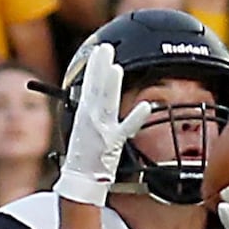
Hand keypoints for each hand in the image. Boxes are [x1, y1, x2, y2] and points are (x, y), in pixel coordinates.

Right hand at [55, 42, 150, 206]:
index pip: (89, 85)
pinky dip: (137, 118)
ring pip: (107, 103)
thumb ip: (91, 113)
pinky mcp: (113, 144)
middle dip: (100, 67)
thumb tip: (97, 99)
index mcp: (84, 114)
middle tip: (106, 48)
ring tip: (116, 68)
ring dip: (111, 85)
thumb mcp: (83, 129)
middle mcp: (91, 119)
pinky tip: (148, 106)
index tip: (98, 51)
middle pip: (96, 89)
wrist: (81, 179)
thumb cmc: (83, 157)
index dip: (94, 67)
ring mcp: (102, 130)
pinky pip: (127, 129)